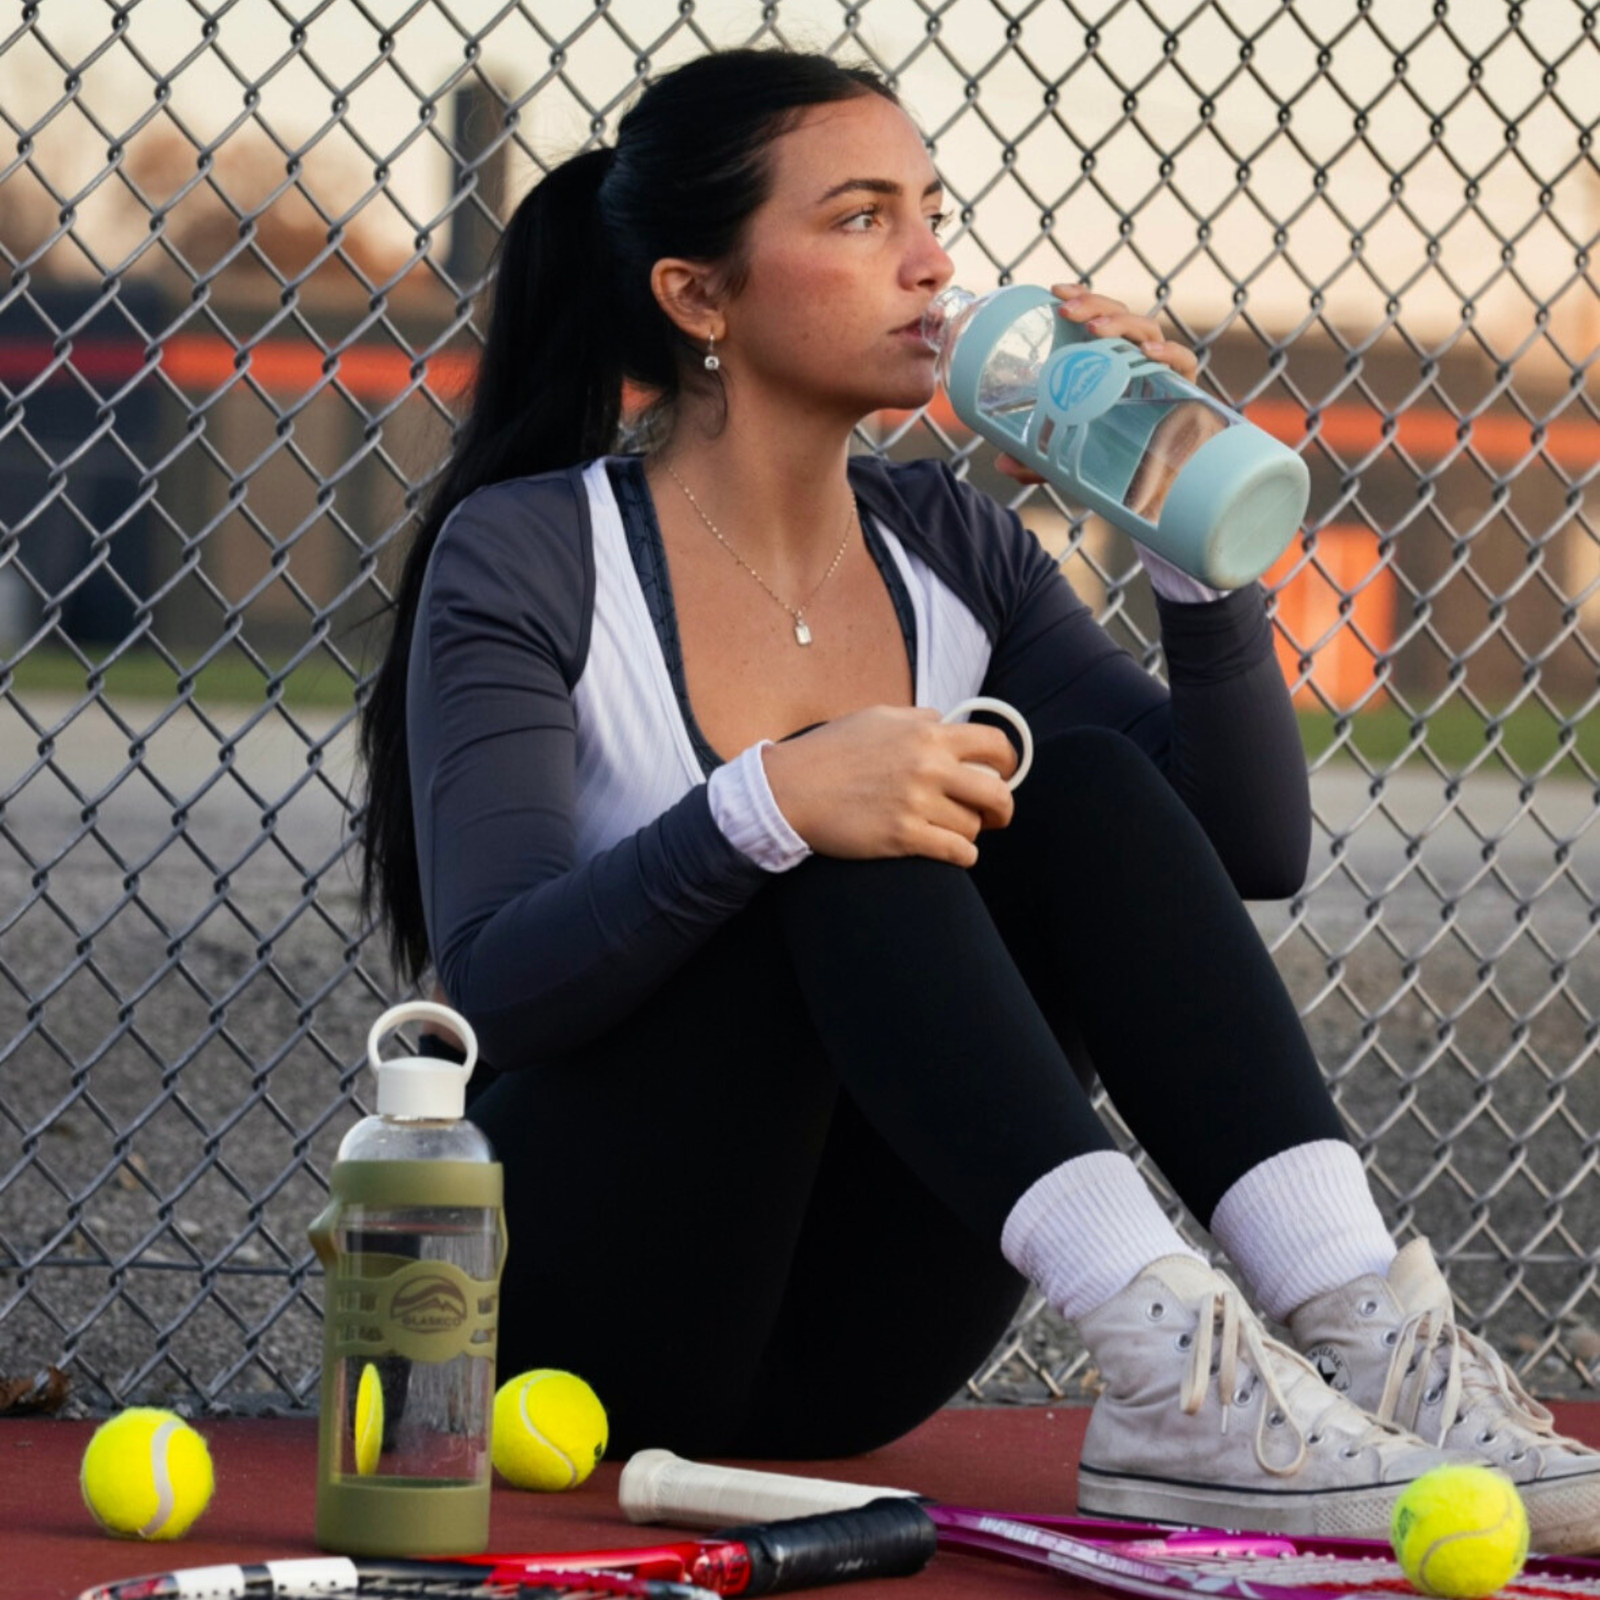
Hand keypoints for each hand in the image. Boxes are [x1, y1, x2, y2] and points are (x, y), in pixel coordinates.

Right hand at [760, 705, 1017, 868]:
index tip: (1004, 774)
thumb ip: (918, 719)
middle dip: (1002, 808)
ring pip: (974, 827)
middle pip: (997, 793)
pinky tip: (952, 851)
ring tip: (952, 830)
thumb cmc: (831, 752)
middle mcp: (929, 767)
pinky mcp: (903, 837)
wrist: (790, 788)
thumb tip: (946, 722)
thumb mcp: (877, 717)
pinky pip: (957, 853)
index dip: (1008, 762)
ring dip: (969, 832)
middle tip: (995, 815)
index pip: (994, 744)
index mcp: (927, 734)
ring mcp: (917, 803)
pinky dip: (962, 855)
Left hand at [994, 283, 1200, 486]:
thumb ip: (1037, 459)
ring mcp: (1161, 372)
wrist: (1157, 487)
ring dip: (1120, 322)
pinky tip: (1147, 354)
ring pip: (1146, 330)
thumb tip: (1002, 464)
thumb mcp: (1066, 459)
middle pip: (1120, 315)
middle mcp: (1136, 360)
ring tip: (1095, 329)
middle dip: (1093, 305)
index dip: (1082, 299)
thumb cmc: (1110, 459)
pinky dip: (1168, 353)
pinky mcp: (1185, 389)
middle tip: (1066, 310)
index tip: (1055, 292)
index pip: (1099, 317)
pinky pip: (1183, 362)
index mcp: (1110, 362)